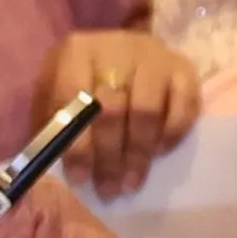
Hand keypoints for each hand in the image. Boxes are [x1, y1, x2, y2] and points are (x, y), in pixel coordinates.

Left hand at [40, 30, 202, 194]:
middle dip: (109, 157)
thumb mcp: (56, 96)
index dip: (76, 143)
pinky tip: (158, 154)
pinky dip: (171, 135)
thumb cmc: (82, 82)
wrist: (121, 53)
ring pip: (146, 111)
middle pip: (112, 109)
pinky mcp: (183, 68)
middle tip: (109, 189)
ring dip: (138, 153)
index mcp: (76, 51)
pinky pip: (182, 106)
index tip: (80, 179)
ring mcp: (153, 56)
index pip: (72, 99)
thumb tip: (53, 167)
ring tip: (131, 182)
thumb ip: (53, 125)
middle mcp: (116, 47)